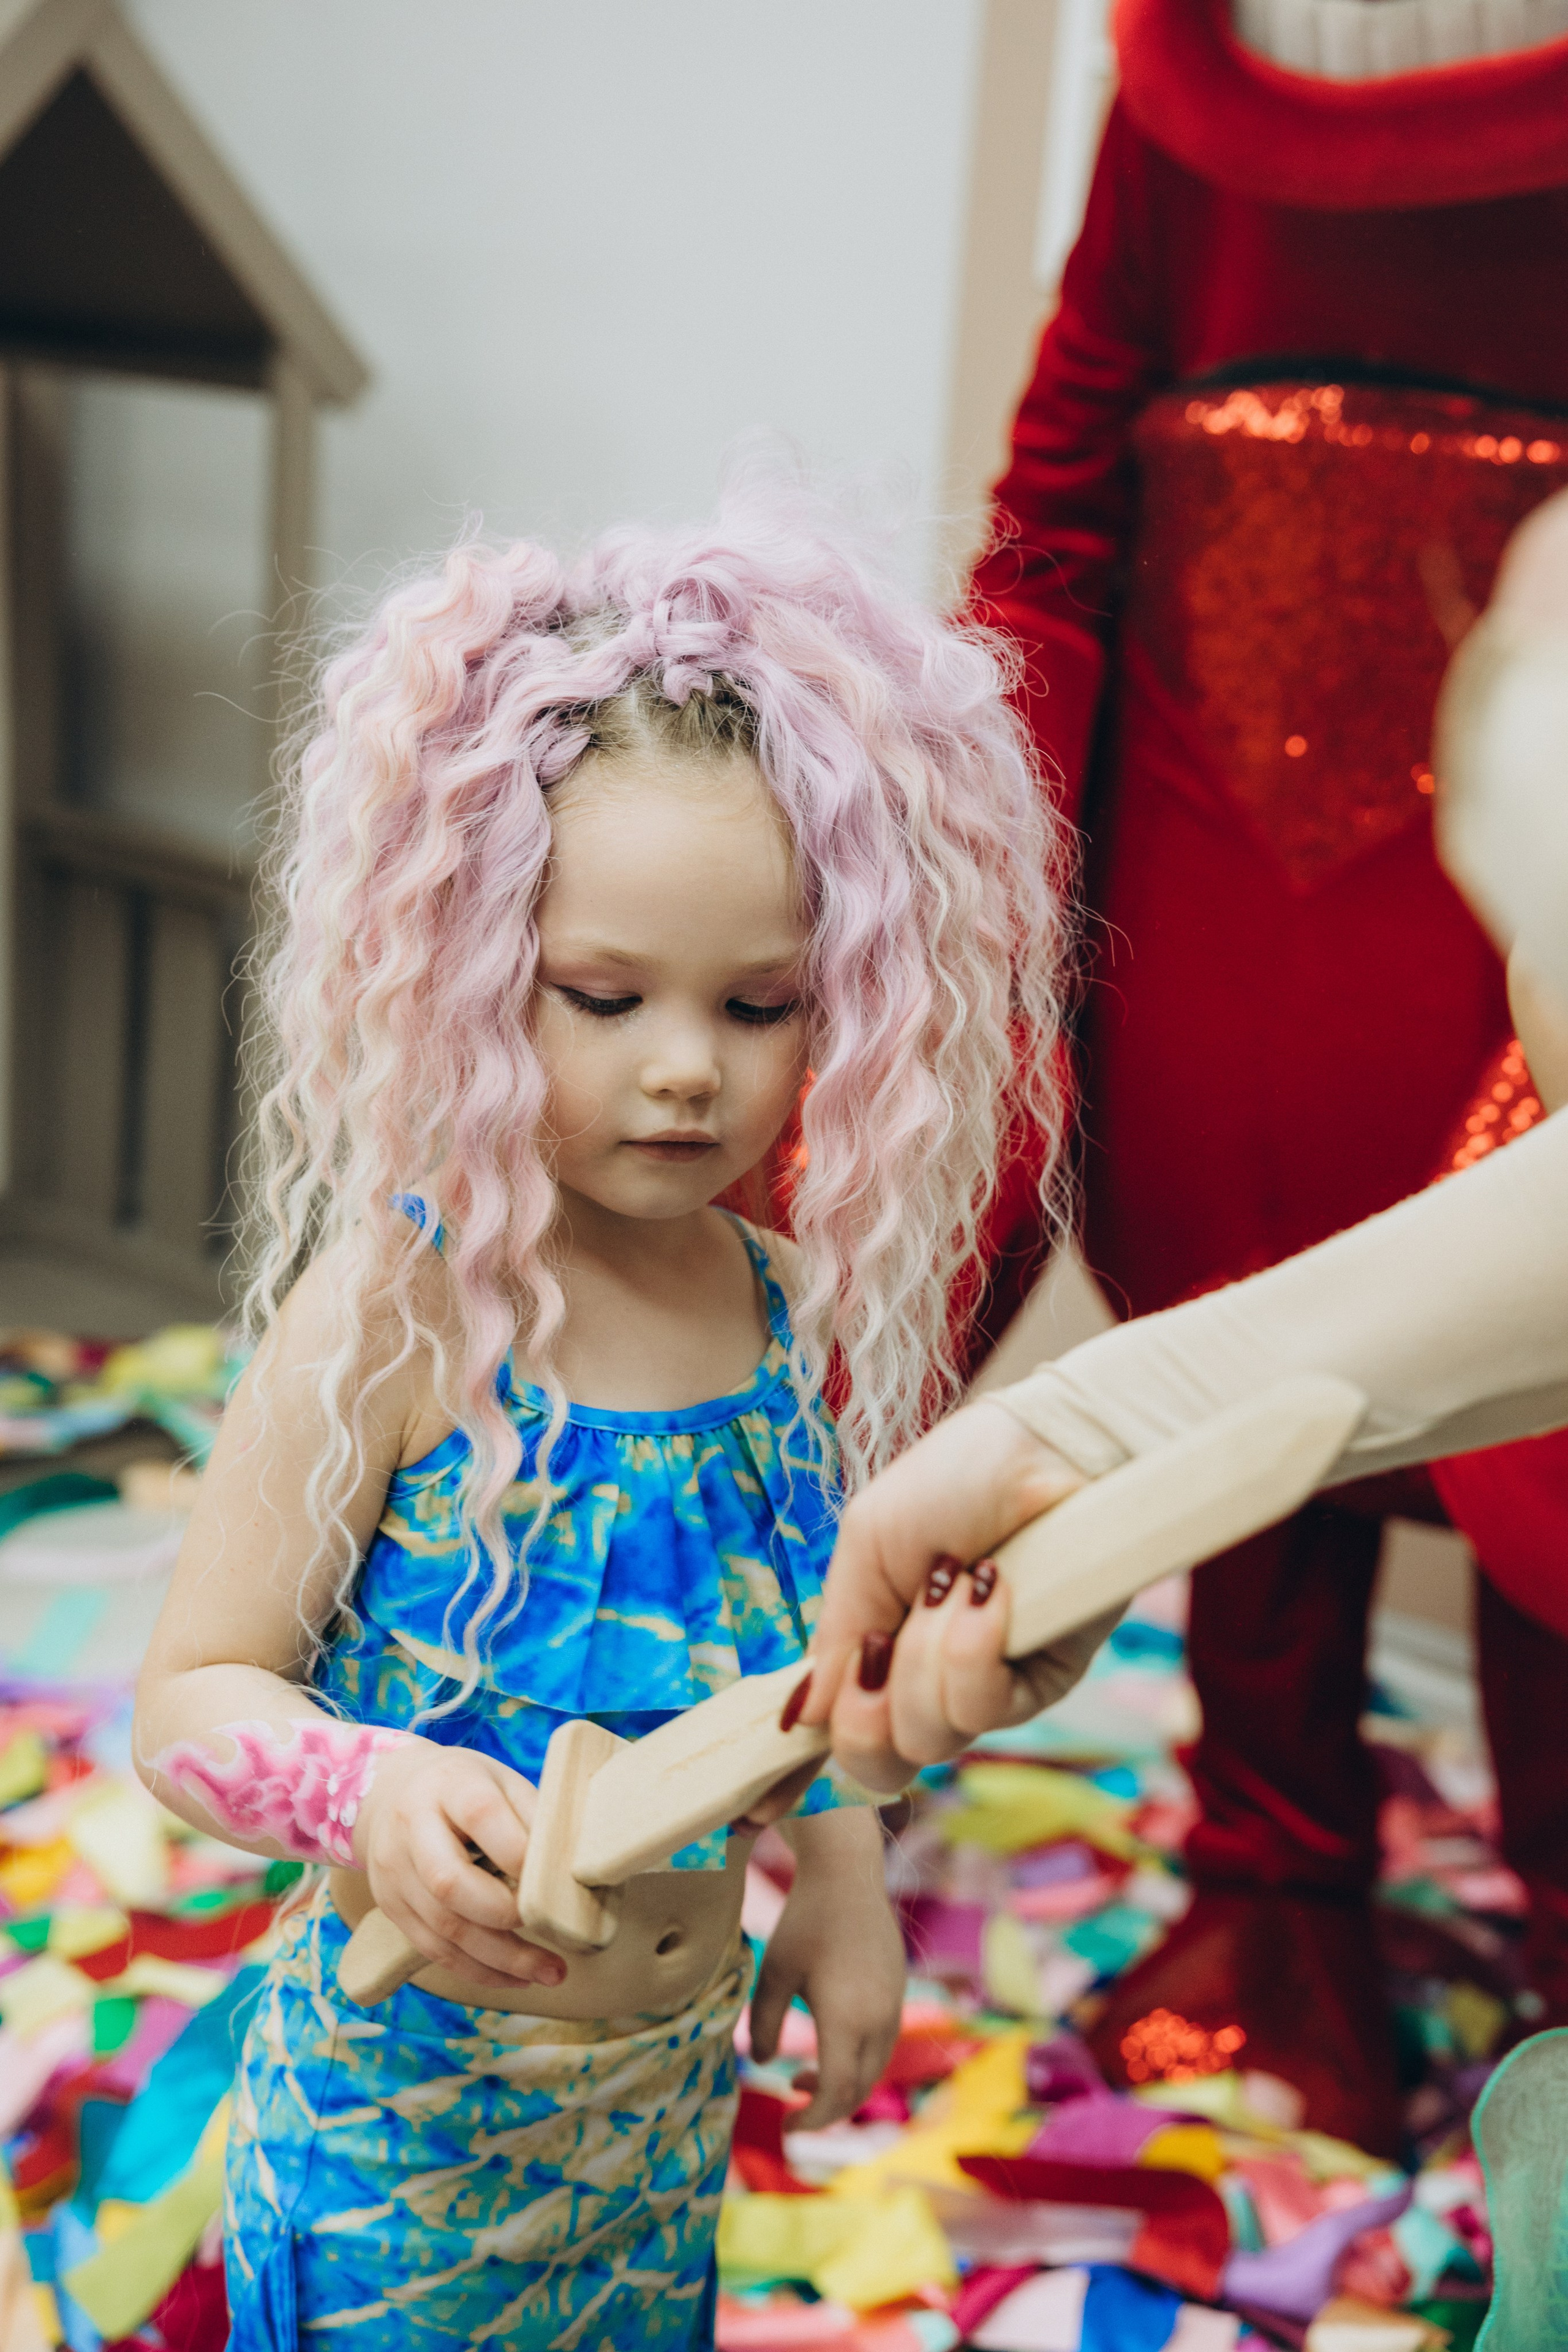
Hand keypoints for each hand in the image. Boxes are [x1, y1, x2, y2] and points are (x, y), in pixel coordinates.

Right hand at [351, 1738, 566, 1992]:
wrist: (393, 1792)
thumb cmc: (465, 1788)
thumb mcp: (501, 1781)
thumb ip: (533, 1816)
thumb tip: (572, 1865)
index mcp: (449, 1785)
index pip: (481, 1816)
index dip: (519, 1852)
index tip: (554, 1878)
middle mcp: (412, 1828)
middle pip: (450, 1883)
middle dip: (506, 1917)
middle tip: (553, 1934)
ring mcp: (395, 1872)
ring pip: (443, 1927)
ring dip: (501, 1960)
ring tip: (550, 1973)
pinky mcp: (392, 1907)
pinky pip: (433, 1949)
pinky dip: (478, 1969)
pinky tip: (515, 1977)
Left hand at [748, 1811, 903, 2130]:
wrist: (848, 1877)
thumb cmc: (804, 1923)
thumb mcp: (773, 1974)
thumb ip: (763, 2025)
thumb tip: (762, 2063)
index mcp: (848, 2021)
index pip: (837, 2093)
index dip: (813, 2119)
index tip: (787, 2126)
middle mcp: (880, 2020)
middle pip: (859, 2089)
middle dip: (827, 2109)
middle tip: (792, 2110)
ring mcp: (895, 2006)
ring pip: (874, 2069)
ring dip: (843, 2085)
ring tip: (802, 2078)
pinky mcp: (898, 1993)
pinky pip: (882, 2044)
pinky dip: (857, 2061)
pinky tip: (828, 2045)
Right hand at [800, 1399, 1090, 1793]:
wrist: (1040, 1448)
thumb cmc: (952, 1483)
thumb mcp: (865, 1550)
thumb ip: (835, 1639)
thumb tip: (799, 1724)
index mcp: (878, 1652)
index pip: (837, 1734)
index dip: (797, 1773)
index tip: (761, 1809)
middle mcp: (929, 1682)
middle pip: (878, 1762)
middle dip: (865, 1713)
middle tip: (878, 1646)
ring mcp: (988, 1688)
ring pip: (929, 1738)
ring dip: (926, 1655)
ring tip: (952, 1582)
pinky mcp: (1045, 1683)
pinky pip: (986, 1708)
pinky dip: (973, 1645)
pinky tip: (987, 1587)